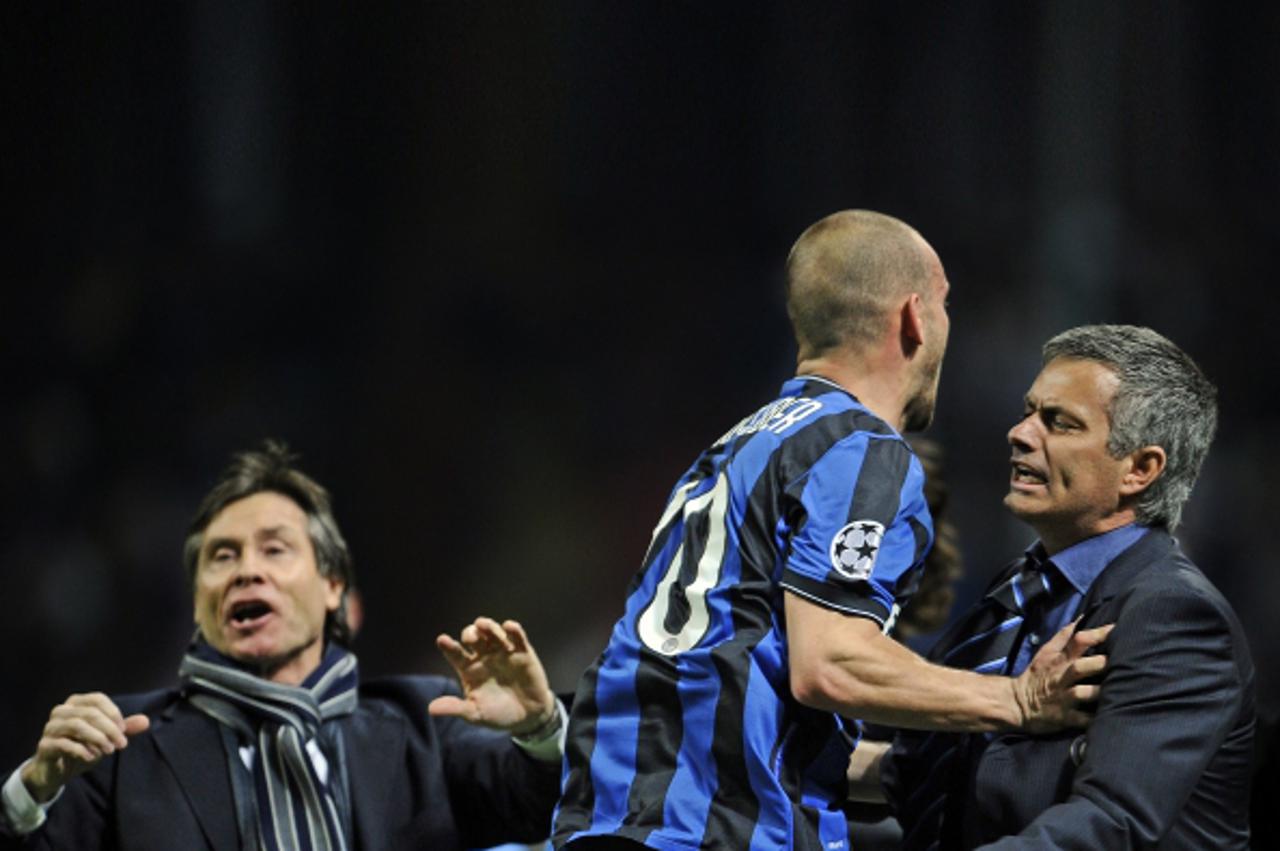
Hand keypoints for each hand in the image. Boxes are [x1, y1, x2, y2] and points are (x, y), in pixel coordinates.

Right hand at [20, 693, 150, 802]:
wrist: (57, 771)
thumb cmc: (83, 748)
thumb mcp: (106, 738)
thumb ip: (123, 729)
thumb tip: (146, 721)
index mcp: (76, 703)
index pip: (97, 699)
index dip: (113, 713)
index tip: (124, 731)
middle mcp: (61, 711)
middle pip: (90, 713)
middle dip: (109, 729)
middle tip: (121, 744)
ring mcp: (50, 728)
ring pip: (76, 725)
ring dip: (97, 738)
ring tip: (109, 751)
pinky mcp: (44, 745)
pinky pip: (63, 743)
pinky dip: (81, 749)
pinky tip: (92, 757)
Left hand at [428, 617, 556, 736]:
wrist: (528, 718)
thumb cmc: (498, 715)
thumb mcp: (475, 714)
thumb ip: (456, 708)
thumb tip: (431, 709)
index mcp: (469, 669)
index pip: (455, 653)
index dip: (448, 645)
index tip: (442, 640)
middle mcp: (484, 656)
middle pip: (472, 636)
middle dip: (470, 633)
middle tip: (471, 639)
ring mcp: (503, 652)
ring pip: (492, 631)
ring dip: (487, 625)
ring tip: (484, 626)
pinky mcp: (522, 652)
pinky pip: (517, 635)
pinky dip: (513, 628)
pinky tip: (508, 627)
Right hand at [1011, 621, 1112, 732]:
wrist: (1017, 703)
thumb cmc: (1037, 676)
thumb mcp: (1046, 652)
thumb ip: (1064, 636)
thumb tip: (1082, 618)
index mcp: (1059, 659)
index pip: (1079, 641)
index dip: (1098, 634)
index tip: (1117, 629)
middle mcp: (1062, 677)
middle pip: (1083, 666)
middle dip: (1102, 663)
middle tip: (1125, 661)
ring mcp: (1063, 698)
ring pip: (1083, 693)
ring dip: (1100, 691)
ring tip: (1122, 690)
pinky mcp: (1064, 718)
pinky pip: (1082, 720)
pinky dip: (1095, 720)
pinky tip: (1110, 717)